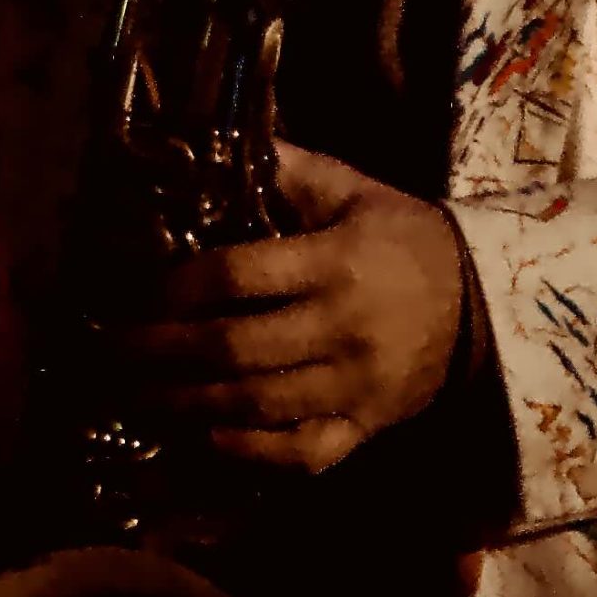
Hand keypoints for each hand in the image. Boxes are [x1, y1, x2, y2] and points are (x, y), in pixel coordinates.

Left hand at [113, 140, 470, 472]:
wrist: (484, 304)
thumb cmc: (405, 239)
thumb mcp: (354, 191)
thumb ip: (290, 171)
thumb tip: (217, 144)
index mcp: (334, 263)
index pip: (236, 276)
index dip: (176, 287)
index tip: (136, 293)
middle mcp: (341, 329)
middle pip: (233, 348)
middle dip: (161, 353)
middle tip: (112, 352)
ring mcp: (354, 388)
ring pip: (255, 406)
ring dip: (186, 404)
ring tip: (137, 395)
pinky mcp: (365, 428)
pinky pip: (298, 452)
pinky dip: (247, 451)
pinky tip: (204, 436)